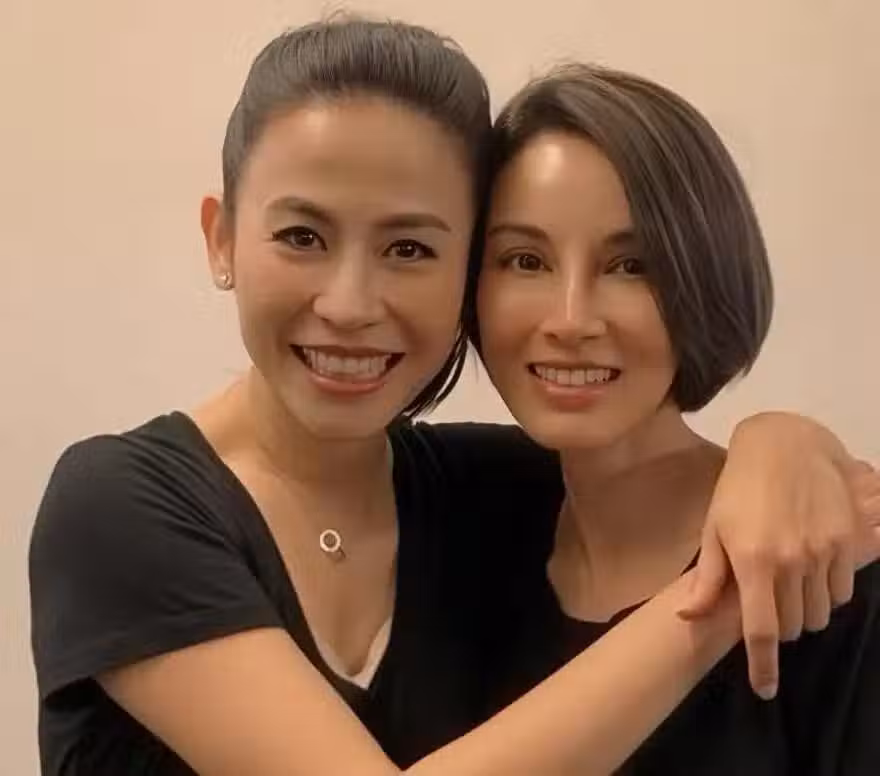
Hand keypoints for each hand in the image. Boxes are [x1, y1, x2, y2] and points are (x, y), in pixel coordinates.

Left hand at [677, 412, 879, 699]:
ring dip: (804, 612)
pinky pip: (842, 591)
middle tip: (767, 606)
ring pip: (820, 614)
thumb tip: (687, 618)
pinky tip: (812, 573)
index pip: (760, 630)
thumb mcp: (714, 529)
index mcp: (751, 562)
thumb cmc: (738, 489)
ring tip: (788, 588)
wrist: (784, 446)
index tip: (765, 690)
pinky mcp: (845, 542)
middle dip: (779, 628)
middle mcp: (790, 562)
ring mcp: (821, 553)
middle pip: (792, 627)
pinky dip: (828, 594)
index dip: (763, 666)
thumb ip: (707, 578)